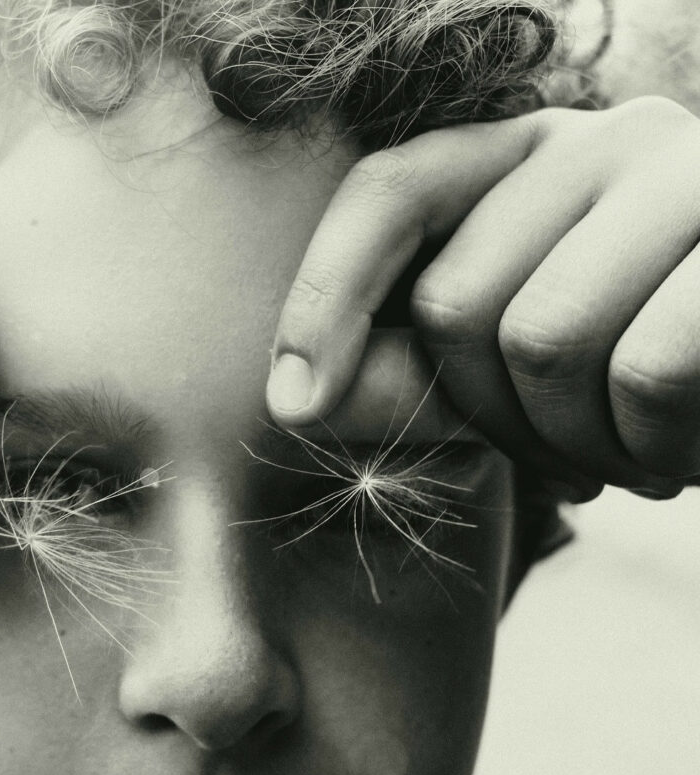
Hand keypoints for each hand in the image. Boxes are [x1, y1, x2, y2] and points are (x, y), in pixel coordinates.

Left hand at [266, 96, 699, 499]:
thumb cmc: (657, 379)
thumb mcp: (523, 373)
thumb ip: (417, 368)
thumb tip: (299, 399)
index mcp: (532, 158)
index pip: (390, 194)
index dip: (323, 299)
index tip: (292, 406)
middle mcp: (607, 139)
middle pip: (454, 301)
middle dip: (492, 420)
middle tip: (561, 455)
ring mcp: (693, 171)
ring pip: (543, 339)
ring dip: (574, 444)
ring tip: (627, 457)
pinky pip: (646, 373)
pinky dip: (653, 452)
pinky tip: (682, 458)